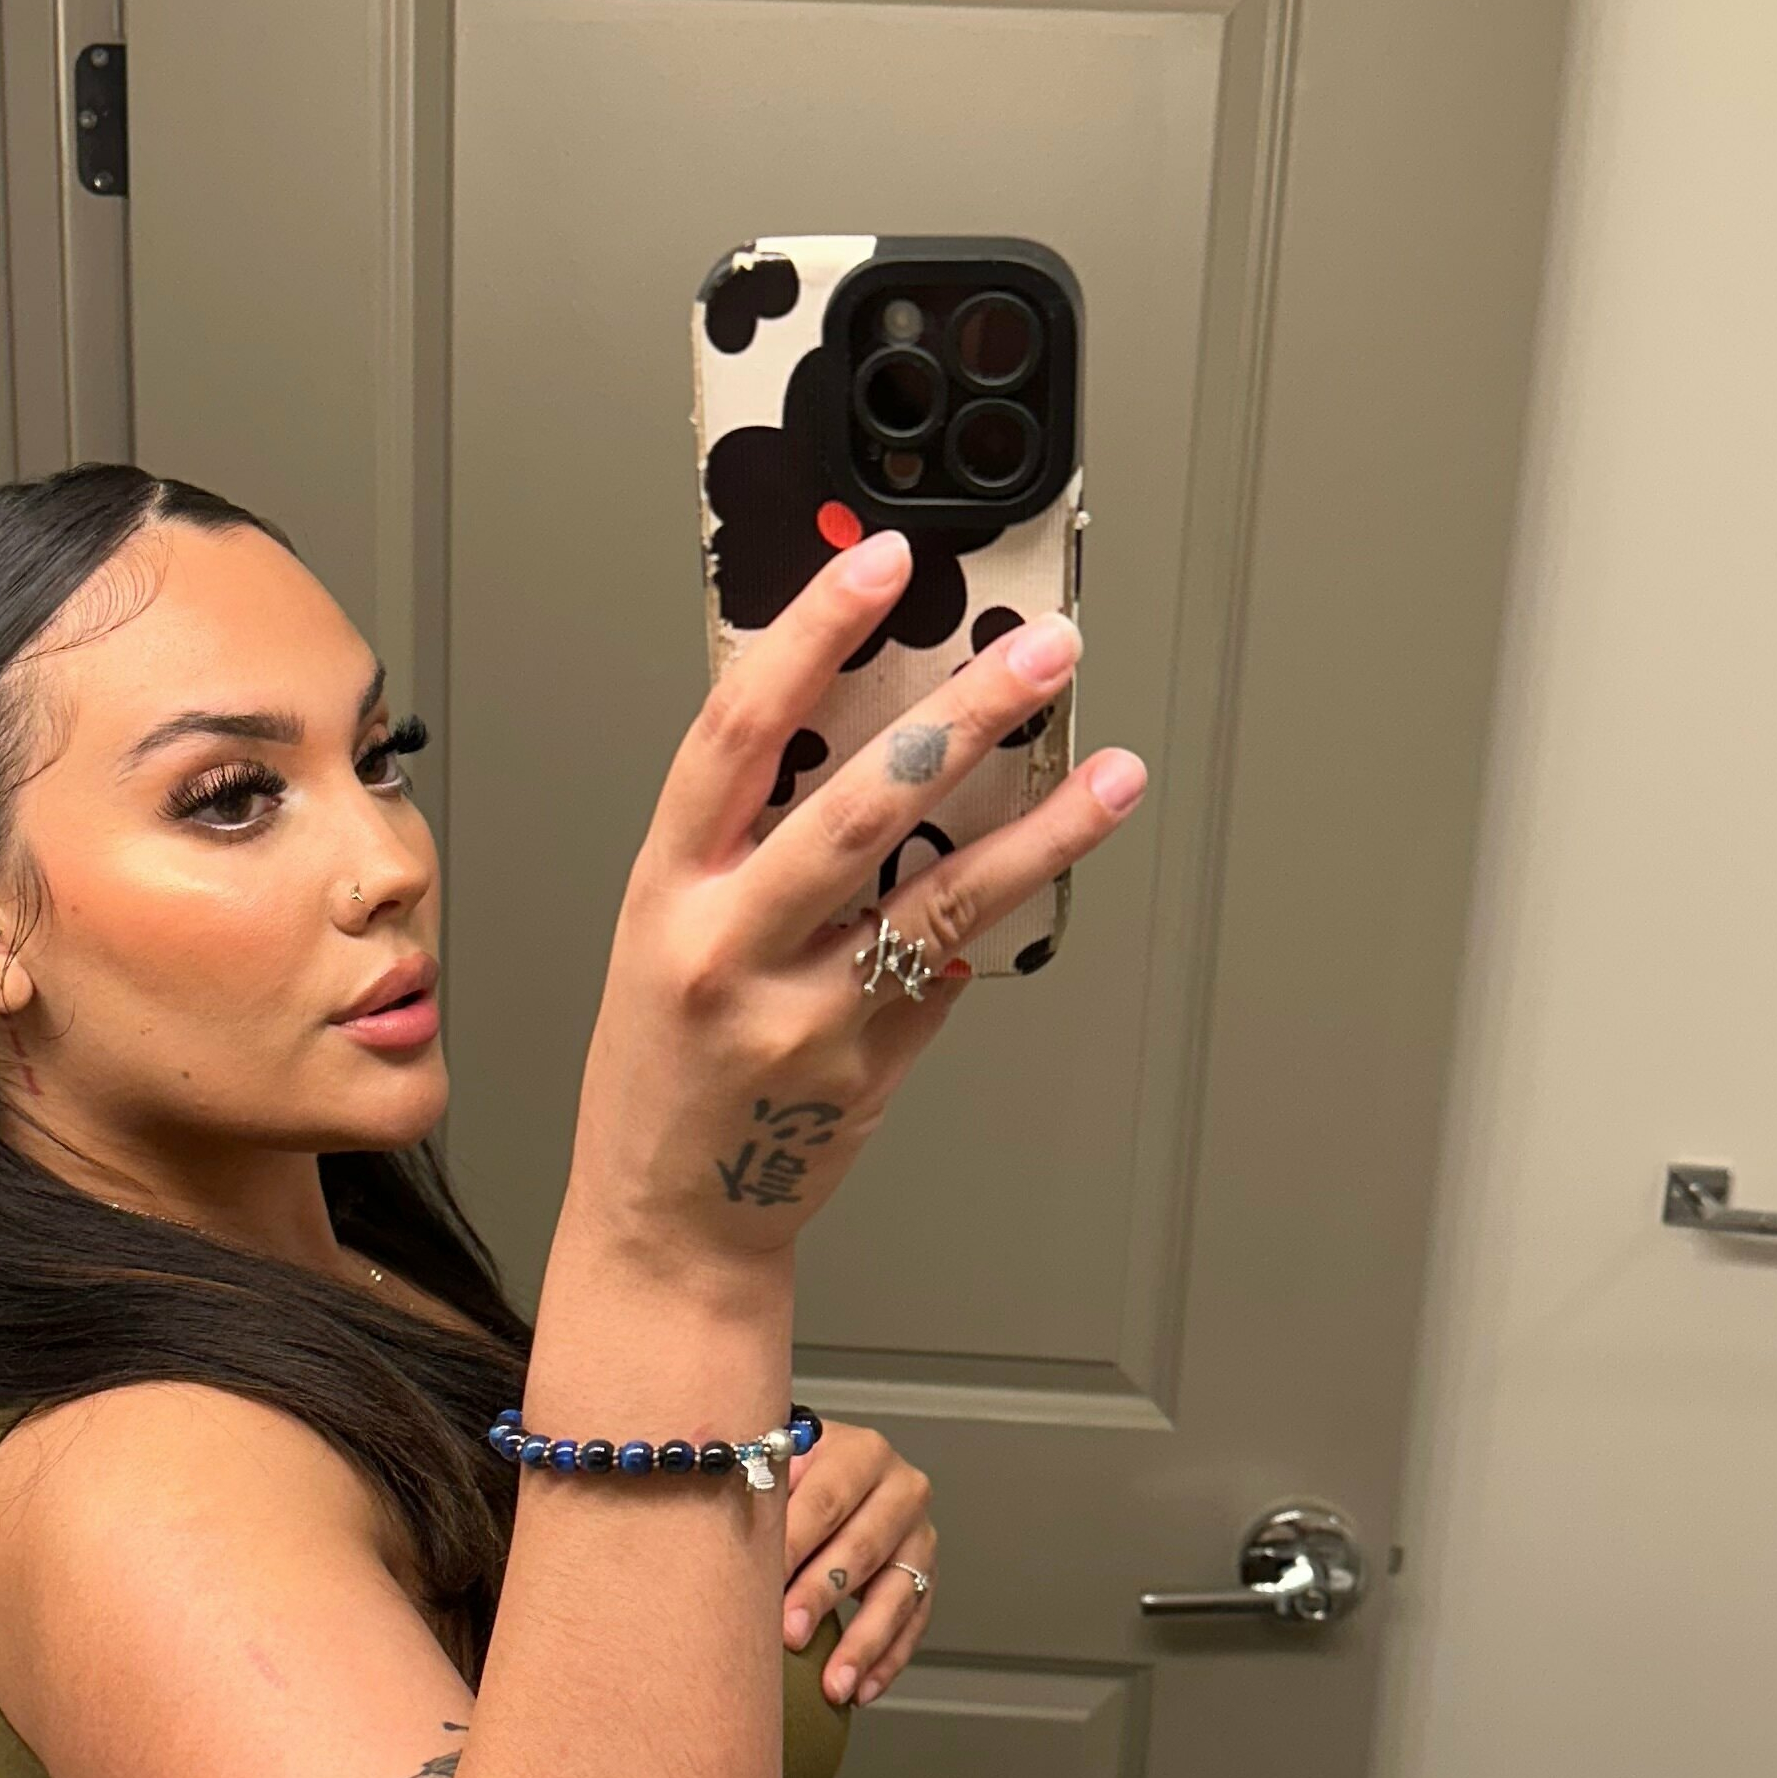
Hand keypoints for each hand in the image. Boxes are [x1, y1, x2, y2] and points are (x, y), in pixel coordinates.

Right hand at [564, 531, 1149, 1273]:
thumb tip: (869, 730)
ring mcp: (801, 1014)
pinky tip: (1050, 861)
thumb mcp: (666, 927)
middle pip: (859, 803)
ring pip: (940, 898)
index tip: (883, 562)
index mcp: (664, 886)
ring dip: (1041, 828)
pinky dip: (997, 917)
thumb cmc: (663, 1064)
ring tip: (1112, 772)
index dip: (813, 633)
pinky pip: (948, 973)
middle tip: (1042, 653)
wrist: (664, 1215)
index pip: (735, 730)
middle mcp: (726, 946)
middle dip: (964, 715)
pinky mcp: (866, 1069)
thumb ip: (746, 840)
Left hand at [783, 1424, 935, 1705]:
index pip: (826, 1499)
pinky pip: (915, 1623)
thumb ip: (755, 1489)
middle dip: (822, 1595)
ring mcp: (919, 1534)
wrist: (829, 1472)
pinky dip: (887, 1661)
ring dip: (863, 1643)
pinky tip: (861, 1689)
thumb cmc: (790, 1475)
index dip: (794, 1544)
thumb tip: (718, 1537)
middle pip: (861, 1547)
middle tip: (790, 1635)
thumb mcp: (773, 1465)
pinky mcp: (927, 1575)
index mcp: (860, 1452)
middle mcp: (900, 1488)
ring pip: (898, 1593)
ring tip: (834, 1684)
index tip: (762, 1585)